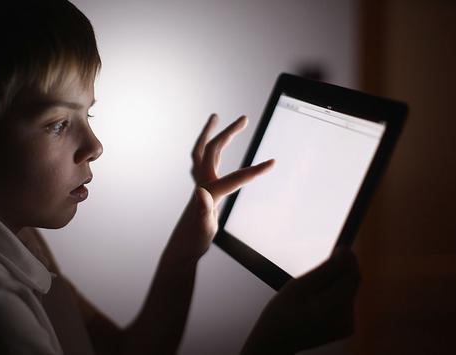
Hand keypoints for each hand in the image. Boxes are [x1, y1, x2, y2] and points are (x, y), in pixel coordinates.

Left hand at [165, 114, 274, 264]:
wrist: (181, 248)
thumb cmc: (193, 240)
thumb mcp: (201, 227)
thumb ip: (202, 211)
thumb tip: (199, 192)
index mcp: (209, 191)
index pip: (235, 177)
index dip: (255, 171)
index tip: (274, 163)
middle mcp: (203, 183)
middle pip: (214, 150)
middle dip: (229, 132)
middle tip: (245, 118)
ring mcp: (201, 185)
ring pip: (204, 152)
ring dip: (211, 134)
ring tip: (216, 119)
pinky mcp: (202, 189)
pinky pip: (205, 163)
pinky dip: (210, 151)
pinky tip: (215, 151)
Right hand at [242, 249, 360, 354]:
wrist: (276, 340)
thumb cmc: (282, 311)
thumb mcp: (300, 285)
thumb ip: (326, 269)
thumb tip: (346, 253)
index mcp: (332, 310)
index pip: (351, 277)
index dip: (349, 260)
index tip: (340, 247)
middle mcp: (345, 320)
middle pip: (352, 284)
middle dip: (341, 272)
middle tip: (319, 270)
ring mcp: (347, 326)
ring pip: (349, 291)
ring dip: (336, 283)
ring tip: (311, 291)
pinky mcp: (346, 327)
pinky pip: (346, 301)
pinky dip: (335, 295)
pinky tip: (316, 301)